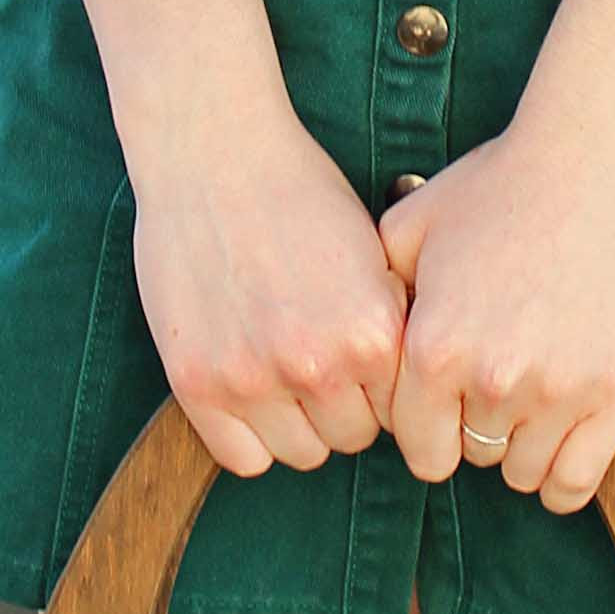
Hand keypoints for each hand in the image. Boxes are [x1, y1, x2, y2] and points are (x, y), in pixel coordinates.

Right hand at [133, 106, 407, 478]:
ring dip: (297, 422)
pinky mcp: (197, 383)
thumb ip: (393, 323)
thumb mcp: (376, 252)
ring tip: (284, 372)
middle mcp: (318, 365)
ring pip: (301, 453)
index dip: (385, 388)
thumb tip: (417, 387)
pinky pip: (241, 459)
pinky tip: (250, 391)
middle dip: (343, 406)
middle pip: (354, 437)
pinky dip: (249, 436)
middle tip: (320, 363)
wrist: (215, 154)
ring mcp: (253, 378)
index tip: (366, 365)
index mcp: (374, 333)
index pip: (403, 411)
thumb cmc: (299, 192)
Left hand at [378, 120, 614, 513]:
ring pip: (522, 473)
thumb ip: (377, 295)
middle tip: (494, 384)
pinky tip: (559, 445)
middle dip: (475, 427)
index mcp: (434, 349)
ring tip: (530, 399)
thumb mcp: (411, 228)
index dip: (426, 429)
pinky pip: (575, 481)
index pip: (415, 445)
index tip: (442, 408)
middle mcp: (493, 380)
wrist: (598, 160)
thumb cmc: (501, 185)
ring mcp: (559, 392)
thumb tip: (360, 347)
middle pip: (471, 456)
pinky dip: (562, 478)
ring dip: (521, 446)